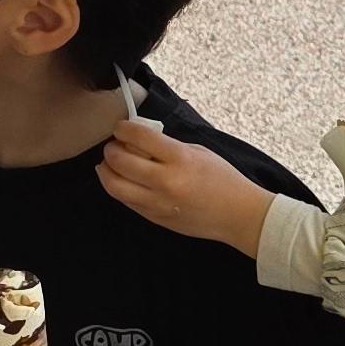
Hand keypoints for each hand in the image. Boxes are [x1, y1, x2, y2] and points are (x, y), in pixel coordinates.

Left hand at [101, 119, 274, 256]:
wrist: (238, 215)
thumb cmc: (223, 180)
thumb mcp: (198, 153)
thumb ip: (168, 147)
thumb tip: (140, 142)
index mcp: (180, 159)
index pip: (138, 137)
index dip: (123, 129)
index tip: (121, 128)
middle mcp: (165, 181)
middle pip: (118, 161)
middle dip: (111, 149)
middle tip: (115, 146)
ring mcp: (158, 202)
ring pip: (114, 185)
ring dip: (106, 170)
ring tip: (111, 164)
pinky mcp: (154, 218)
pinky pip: (125, 201)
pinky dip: (118, 187)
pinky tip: (123, 180)